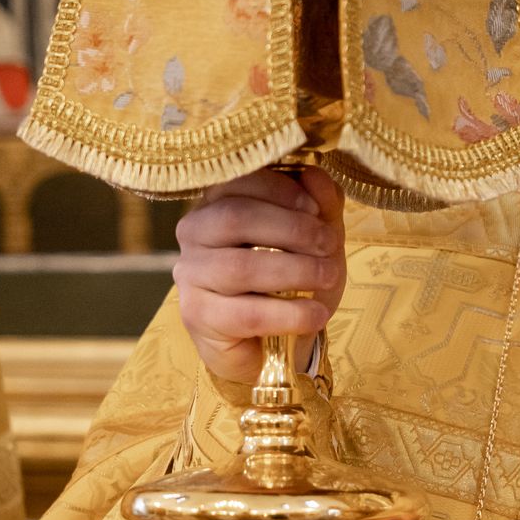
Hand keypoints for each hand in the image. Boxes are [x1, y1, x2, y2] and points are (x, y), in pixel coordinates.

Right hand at [174, 167, 344, 383]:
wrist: (273, 344)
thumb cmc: (291, 283)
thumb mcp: (315, 240)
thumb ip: (320, 205)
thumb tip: (316, 175)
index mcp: (217, 203)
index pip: (239, 181)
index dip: (282, 190)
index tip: (317, 209)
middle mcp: (194, 233)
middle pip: (235, 218)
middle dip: (292, 229)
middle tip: (329, 244)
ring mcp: (190, 275)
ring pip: (241, 267)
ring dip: (295, 270)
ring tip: (329, 277)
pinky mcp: (198, 316)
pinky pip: (246, 314)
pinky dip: (289, 314)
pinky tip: (316, 314)